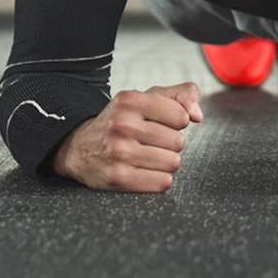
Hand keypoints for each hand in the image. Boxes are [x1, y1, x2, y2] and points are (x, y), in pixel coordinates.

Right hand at [52, 82, 203, 191]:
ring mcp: (119, 152)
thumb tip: (197, 115)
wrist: (80, 147)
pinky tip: (143, 171)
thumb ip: (181, 95)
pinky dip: (159, 179)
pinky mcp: (118, 178)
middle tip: (150, 141)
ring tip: (146, 156)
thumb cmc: (121, 121)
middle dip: (169, 144)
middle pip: (178, 142)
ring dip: (165, 162)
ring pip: (173, 163)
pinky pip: (163, 182)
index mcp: (131, 99)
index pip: (181, 116)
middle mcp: (123, 124)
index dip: (176, 122)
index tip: (161, 123)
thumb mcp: (146, 98)